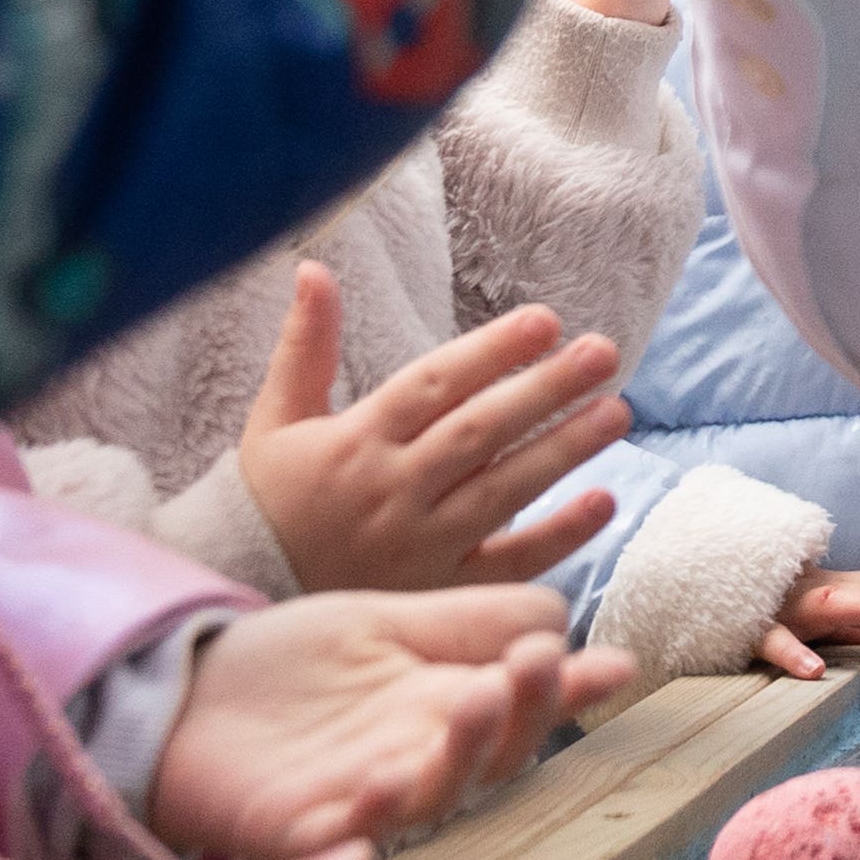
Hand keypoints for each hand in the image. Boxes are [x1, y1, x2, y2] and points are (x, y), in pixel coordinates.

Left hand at [152, 588, 636, 859]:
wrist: (182, 695)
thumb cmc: (288, 666)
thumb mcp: (386, 623)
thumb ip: (468, 621)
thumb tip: (564, 617)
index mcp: (442, 706)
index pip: (522, 704)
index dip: (570, 691)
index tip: (616, 664)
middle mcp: (418, 758)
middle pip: (494, 756)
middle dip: (525, 715)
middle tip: (534, 667)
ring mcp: (364, 798)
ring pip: (435, 794)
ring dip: (462, 753)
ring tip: (473, 699)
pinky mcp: (302, 830)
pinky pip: (347, 833)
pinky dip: (373, 812)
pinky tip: (387, 778)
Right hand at [235, 270, 633, 592]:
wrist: (242, 592)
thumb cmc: (267, 499)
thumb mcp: (275, 419)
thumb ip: (305, 345)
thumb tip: (313, 267)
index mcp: (356, 441)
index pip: (433, 387)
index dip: (491, 352)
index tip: (545, 320)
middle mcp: (392, 491)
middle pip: (480, 433)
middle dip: (545, 390)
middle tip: (603, 354)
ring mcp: (420, 547)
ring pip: (503, 491)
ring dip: (564, 451)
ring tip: (617, 412)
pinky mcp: (440, 592)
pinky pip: (507, 564)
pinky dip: (558, 536)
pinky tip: (604, 501)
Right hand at [754, 564, 859, 679]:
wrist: (705, 585)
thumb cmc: (772, 605)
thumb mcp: (821, 619)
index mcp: (841, 591)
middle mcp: (822, 593)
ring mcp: (790, 609)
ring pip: (834, 606)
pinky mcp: (755, 630)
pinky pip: (775, 642)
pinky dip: (794, 655)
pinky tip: (814, 672)